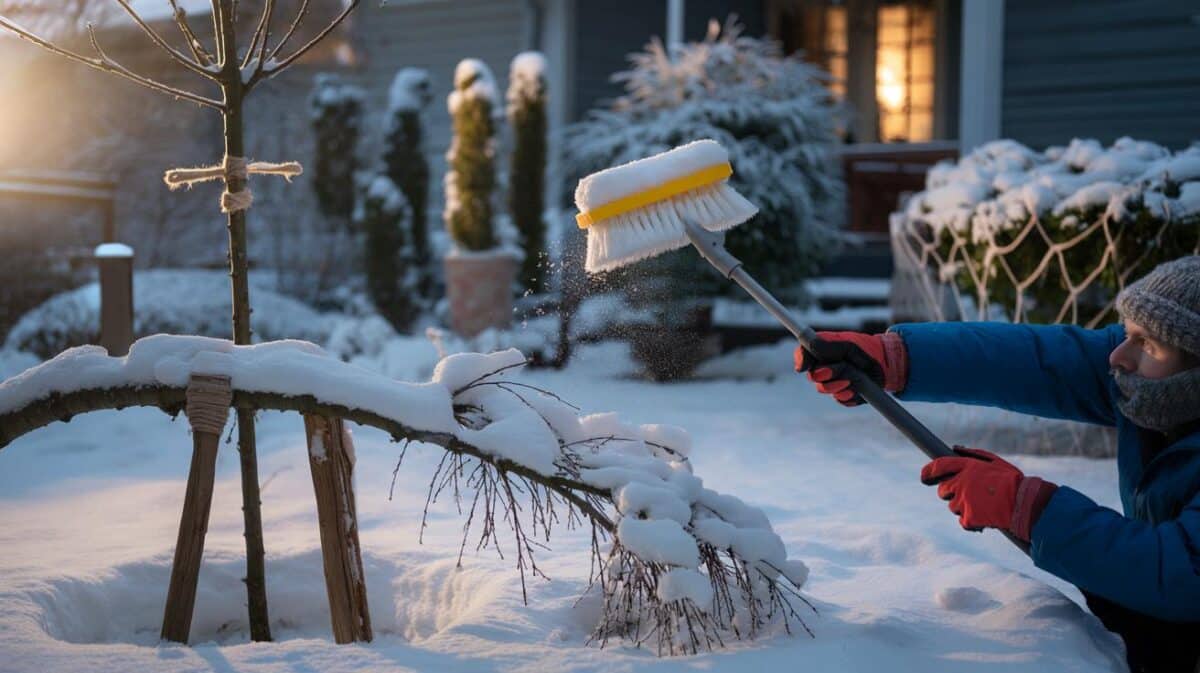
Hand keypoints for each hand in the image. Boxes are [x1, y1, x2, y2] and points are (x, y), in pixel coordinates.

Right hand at [793, 331, 906, 405]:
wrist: (885, 364)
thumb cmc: (865, 349)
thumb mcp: (846, 345)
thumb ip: (825, 349)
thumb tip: (806, 356)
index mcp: (820, 352)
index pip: (802, 355)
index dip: (801, 360)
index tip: (805, 366)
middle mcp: (822, 368)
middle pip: (812, 376)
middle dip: (827, 374)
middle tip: (840, 369)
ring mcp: (831, 383)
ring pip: (824, 389)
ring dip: (838, 384)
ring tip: (853, 378)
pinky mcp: (843, 395)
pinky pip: (840, 399)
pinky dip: (848, 394)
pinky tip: (856, 388)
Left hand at [920, 447, 1055, 541]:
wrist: (1026, 504)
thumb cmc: (1013, 482)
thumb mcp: (995, 461)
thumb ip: (973, 454)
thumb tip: (954, 448)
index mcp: (968, 467)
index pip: (939, 466)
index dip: (928, 472)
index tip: (924, 477)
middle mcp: (962, 482)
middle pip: (943, 490)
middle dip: (950, 493)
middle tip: (966, 495)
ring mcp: (964, 501)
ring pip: (953, 507)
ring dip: (963, 507)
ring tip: (983, 506)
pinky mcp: (968, 518)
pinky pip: (963, 521)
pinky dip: (971, 522)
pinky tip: (985, 518)